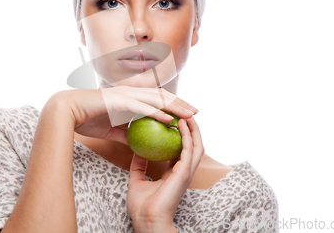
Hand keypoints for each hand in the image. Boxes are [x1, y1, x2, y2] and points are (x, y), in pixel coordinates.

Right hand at [48, 86, 197, 144]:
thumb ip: (125, 134)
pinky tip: (169, 120)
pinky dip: (157, 113)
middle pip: (162, 96)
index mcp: (130, 96)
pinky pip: (142, 108)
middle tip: (196, 112)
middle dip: (181, 103)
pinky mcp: (119, 101)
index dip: (174, 104)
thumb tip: (136, 144)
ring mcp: (126, 95)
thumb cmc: (87, 118)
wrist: (67, 112)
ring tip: (189, 115)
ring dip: (174, 107)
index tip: (187, 113)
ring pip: (156, 99)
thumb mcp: (112, 129)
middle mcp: (131, 92)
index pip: (157, 98)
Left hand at [126, 115, 203, 231]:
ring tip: (186, 113)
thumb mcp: (137, 181)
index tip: (173, 121)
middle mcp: (183, 171)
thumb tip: (136, 151)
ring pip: (197, 144)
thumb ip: (138, 166)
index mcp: (175, 173)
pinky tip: (180, 124)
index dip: (180, 135)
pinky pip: (188, 149)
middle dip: (192, 128)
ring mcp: (186, 171)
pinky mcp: (184, 172)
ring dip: (193, 128)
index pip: (181, 149)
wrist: (146, 220)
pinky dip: (187, 135)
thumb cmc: (142, 206)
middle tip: (184, 113)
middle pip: (194, 144)